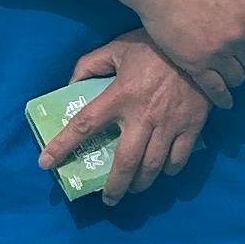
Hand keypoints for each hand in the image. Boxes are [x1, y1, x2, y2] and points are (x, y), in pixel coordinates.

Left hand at [42, 37, 210, 205]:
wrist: (199, 43)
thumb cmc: (154, 45)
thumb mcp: (117, 47)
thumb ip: (90, 64)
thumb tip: (73, 85)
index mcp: (119, 95)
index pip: (84, 125)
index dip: (62, 146)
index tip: (46, 163)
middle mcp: (142, 116)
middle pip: (125, 162)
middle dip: (115, 186)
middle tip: (108, 200)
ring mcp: (168, 124)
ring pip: (152, 166)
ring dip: (140, 184)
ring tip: (133, 189)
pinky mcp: (192, 126)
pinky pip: (179, 158)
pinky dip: (169, 169)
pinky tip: (162, 170)